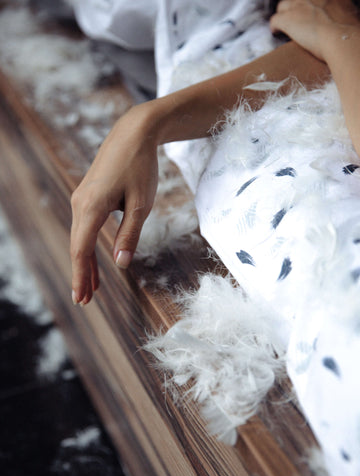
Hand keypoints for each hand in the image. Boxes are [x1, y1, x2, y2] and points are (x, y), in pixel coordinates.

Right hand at [70, 104, 158, 305]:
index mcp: (92, 207)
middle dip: (81, 274)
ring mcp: (82, 198)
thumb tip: (120, 264)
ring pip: (80, 237)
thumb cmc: (140, 167)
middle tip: (84, 301)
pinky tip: (96, 258)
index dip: (82, 275)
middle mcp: (80, 203)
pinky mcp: (88, 195)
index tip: (81, 298)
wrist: (134, 133)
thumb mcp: (140, 204)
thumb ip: (129, 235)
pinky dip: (89, 246)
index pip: (81, 250)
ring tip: (91, 287)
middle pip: (77, 246)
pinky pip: (85, 226)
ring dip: (85, 262)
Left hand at [270, 0, 359, 61]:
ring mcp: (299, 5)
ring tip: (283, 25)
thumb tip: (342, 23)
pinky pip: (274, 19)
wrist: (341, 39)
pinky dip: (275, 26)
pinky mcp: (288, 19)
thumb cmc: (349, 34)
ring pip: (283, 5)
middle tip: (296, 19)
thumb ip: (341, 14)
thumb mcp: (349, 17)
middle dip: (295, 7)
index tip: (310, 14)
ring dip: (283, 14)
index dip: (310, 5)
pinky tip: (275, 32)